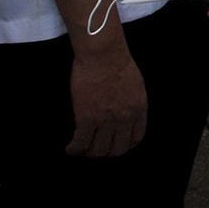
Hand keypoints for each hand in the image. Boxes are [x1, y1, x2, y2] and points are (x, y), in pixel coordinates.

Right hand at [67, 42, 145, 157]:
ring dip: (89, 153)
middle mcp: (125, 119)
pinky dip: (75, 149)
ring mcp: (106, 120)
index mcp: (139, 109)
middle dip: (106, 152)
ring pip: (98, 150)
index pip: (135, 138)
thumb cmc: (117, 62)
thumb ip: (133, 102)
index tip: (115, 145)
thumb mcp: (136, 84)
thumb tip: (127, 111)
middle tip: (96, 149)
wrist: (103, 54)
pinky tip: (70, 149)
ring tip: (82, 150)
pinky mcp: (87, 119)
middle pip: (117, 148)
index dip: (124, 145)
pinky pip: (81, 142)